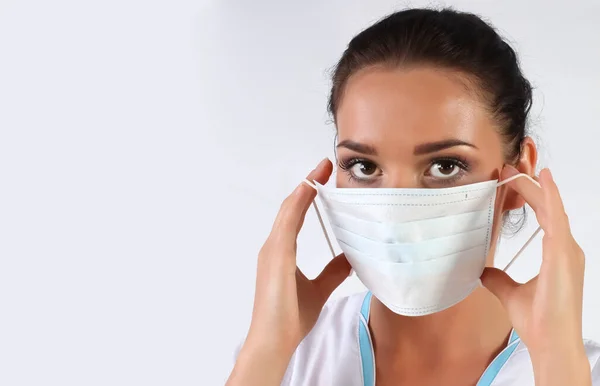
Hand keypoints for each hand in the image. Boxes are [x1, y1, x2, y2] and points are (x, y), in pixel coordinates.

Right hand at [227, 158, 351, 385]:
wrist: (275, 339)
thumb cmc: (290, 317)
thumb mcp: (319, 289)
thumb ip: (332, 271)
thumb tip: (349, 258)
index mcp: (281, 252)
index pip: (295, 215)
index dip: (308, 195)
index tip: (323, 178)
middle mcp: (274, 247)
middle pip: (291, 207)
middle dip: (308, 185)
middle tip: (324, 166)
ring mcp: (272, 250)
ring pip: (288, 211)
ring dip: (304, 189)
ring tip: (319, 171)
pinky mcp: (276, 257)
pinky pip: (287, 223)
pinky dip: (297, 204)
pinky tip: (309, 189)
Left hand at [481, 166, 590, 385]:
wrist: (550, 342)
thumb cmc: (538, 321)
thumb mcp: (509, 293)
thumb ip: (498, 279)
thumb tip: (483, 271)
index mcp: (557, 254)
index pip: (543, 215)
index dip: (529, 196)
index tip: (510, 180)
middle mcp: (566, 248)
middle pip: (548, 206)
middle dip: (530, 185)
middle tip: (510, 166)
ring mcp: (567, 250)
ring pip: (551, 207)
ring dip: (534, 185)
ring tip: (518, 167)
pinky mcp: (564, 254)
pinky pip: (556, 217)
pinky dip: (549, 196)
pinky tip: (541, 178)